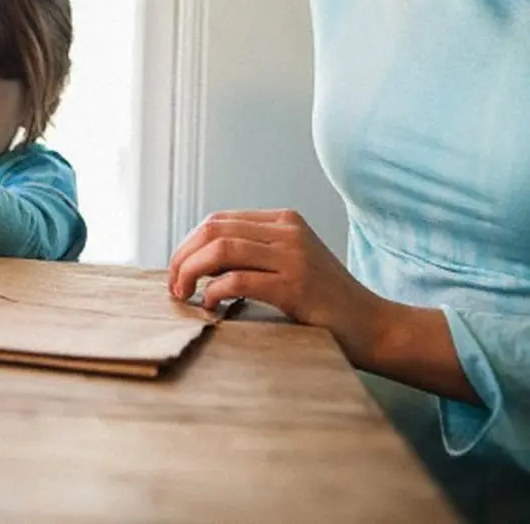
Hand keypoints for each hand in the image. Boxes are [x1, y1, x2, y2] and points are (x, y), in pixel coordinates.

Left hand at [168, 209, 389, 365]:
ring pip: (221, 249)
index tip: (176, 272)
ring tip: (184, 294)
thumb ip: (252, 255)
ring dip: (191, 272)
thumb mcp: (288, 264)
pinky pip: (238, 279)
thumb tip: (196, 262)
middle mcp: (288, 231)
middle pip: (213, 230)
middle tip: (173, 286)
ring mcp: (293, 256)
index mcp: (283, 221)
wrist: (374, 326)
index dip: (187, 245)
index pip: (217, 220)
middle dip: (182, 257)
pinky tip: (211, 306)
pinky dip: (215, 291)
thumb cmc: (324, 302)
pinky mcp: (296, 286)